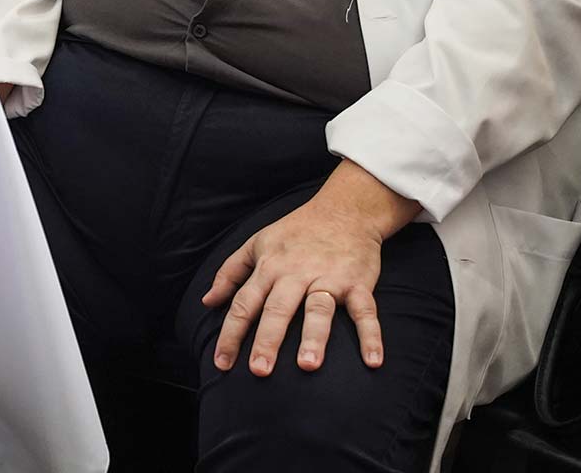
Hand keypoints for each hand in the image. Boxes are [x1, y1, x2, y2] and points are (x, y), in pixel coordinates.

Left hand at [201, 160, 420, 375]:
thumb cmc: (295, 232)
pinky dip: (371, 335)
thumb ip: (230, 273)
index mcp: (269, 268)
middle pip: (277, 309)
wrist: (344, 210)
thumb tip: (207, 301)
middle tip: (259, 371)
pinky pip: (366, 311)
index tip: (221, 363)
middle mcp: (295, 275)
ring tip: (308, 366)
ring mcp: (328, 279)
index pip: (243, 304)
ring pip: (318, 310)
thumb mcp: (255, 244)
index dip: (231, 334)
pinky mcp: (358, 283)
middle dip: (267, 340)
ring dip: (314, 338)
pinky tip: (373, 361)